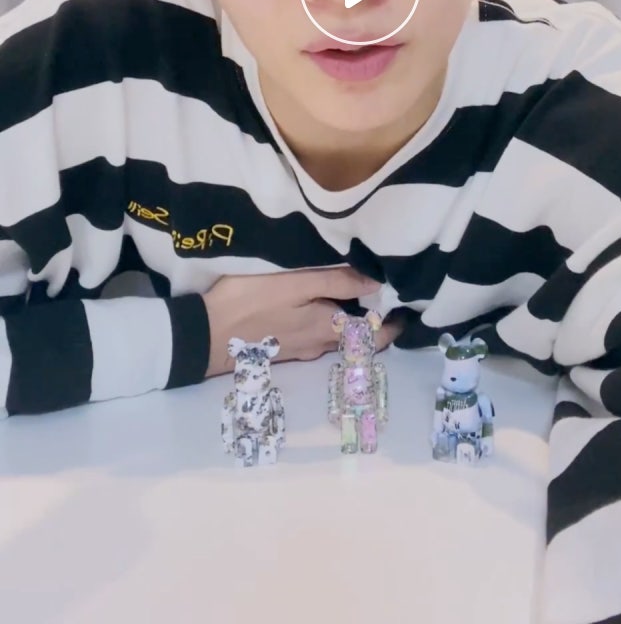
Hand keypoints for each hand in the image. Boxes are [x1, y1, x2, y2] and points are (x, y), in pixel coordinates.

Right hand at [202, 266, 400, 376]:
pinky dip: (325, 320)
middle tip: (379, 288)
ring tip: (351, 288)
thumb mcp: (296, 282)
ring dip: (347, 318)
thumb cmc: (250, 302)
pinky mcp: (282, 348)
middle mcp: (320, 346)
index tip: (405, 304)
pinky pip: (314, 335)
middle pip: (356, 335)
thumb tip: (379, 282)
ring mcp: (300, 350)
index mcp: (329, 330)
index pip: (375, 336)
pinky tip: (316, 301)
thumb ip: (337, 282)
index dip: (393, 323)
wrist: (204, 335)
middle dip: (371, 317)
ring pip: (334, 335)